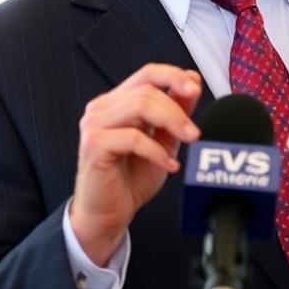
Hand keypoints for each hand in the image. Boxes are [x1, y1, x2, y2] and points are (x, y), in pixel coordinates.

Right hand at [69, 63, 202, 264]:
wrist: (109, 214)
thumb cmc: (131, 179)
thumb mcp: (163, 141)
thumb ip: (175, 112)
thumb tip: (192, 83)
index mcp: (117, 102)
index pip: (147, 73)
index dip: (174, 76)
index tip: (196, 88)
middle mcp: (102, 108)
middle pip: (147, 90)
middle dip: (178, 109)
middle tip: (195, 132)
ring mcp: (94, 124)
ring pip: (140, 106)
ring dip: (172, 122)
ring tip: (188, 142)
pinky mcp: (93, 144)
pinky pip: (133, 137)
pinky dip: (156, 150)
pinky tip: (169, 164)